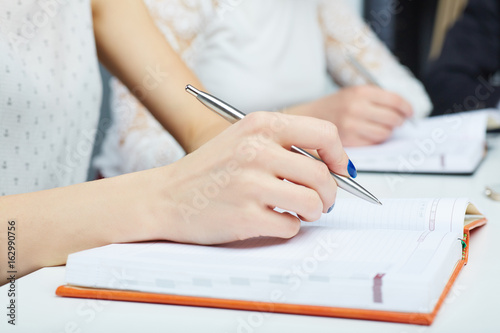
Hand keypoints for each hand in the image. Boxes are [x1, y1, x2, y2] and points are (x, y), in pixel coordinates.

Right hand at [154, 112, 349, 243]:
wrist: (165, 197)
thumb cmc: (209, 169)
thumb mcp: (243, 139)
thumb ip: (285, 145)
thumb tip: (334, 167)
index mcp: (261, 125)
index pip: (324, 133)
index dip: (340, 156)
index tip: (341, 171)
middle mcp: (257, 150)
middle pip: (322, 175)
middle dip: (330, 194)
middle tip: (321, 202)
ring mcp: (250, 183)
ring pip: (312, 202)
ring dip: (312, 212)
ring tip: (298, 211)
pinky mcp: (245, 215)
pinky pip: (291, 226)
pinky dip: (288, 227)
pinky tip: (271, 220)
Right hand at [284, 85, 412, 145]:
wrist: (306, 118)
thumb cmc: (332, 107)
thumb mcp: (352, 93)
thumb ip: (376, 99)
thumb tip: (404, 112)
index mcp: (360, 92)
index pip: (395, 101)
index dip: (407, 109)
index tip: (410, 113)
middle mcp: (356, 108)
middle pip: (393, 119)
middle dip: (398, 121)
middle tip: (396, 121)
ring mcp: (351, 125)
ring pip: (384, 133)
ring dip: (386, 132)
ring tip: (379, 128)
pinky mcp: (348, 141)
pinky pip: (372, 143)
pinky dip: (374, 141)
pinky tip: (367, 135)